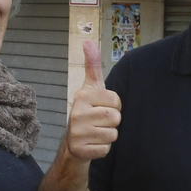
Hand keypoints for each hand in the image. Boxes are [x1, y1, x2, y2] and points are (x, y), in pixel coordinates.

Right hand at [64, 41, 121, 159]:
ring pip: (113, 134)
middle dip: (112, 121)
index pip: (116, 101)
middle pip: (115, 117)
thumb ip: (92, 65)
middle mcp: (77, 113)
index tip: (102, 107)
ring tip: (97, 132)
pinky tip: (93, 143)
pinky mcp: (81, 150)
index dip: (114, 106)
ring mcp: (77, 133)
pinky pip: (106, 149)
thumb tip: (88, 40)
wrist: (74, 142)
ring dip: (108, 135)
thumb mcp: (91, 88)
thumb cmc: (88, 111)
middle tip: (100, 121)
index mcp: (82, 96)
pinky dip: (103, 148)